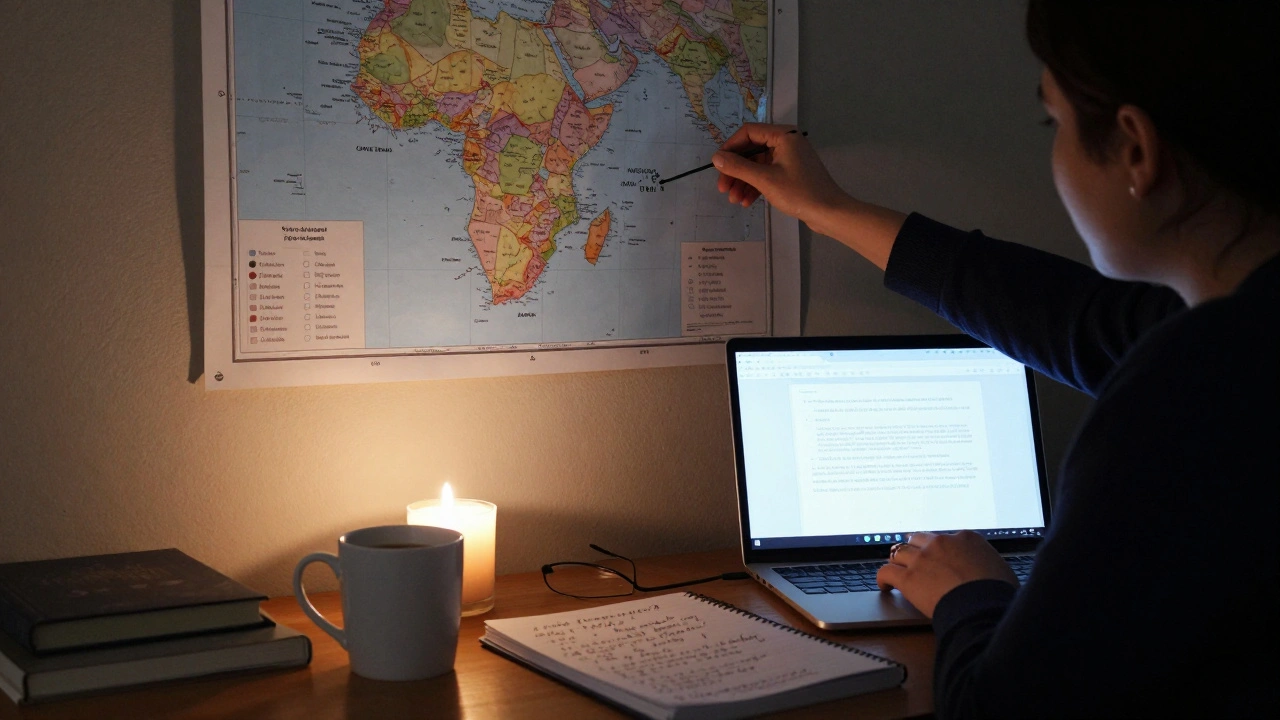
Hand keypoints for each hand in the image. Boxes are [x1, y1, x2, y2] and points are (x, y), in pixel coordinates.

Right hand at [713, 123, 849, 225]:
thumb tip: (716, 158)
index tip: (717, 165)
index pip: (748, 132)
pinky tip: (746, 202)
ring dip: (744, 181)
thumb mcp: (765, 179)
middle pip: (751, 150)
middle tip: (723, 188)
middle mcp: (786, 142)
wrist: (829, 212)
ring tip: (734, 200)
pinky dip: (756, 186)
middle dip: (736, 170)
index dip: (730, 147)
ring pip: (757, 165)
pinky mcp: (790, 173)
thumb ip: (739, 167)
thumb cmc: (799, 192)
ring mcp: (789, 158)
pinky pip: (767, 174)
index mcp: (783, 135)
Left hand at [876, 531, 1018, 617]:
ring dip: (898, 562)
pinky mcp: (909, 577)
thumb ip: (987, 563)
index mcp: (966, 538)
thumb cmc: (998, 593)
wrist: (984, 607)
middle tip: (913, 560)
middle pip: (918, 540)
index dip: (939, 549)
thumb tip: (989, 571)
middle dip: (915, 549)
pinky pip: (886, 571)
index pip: (945, 538)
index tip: (937, 557)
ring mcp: (923, 559)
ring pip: (900, 552)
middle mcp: (941, 543)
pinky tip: (884, 586)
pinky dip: (882, 578)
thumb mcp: (1000, 569)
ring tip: (896, 571)